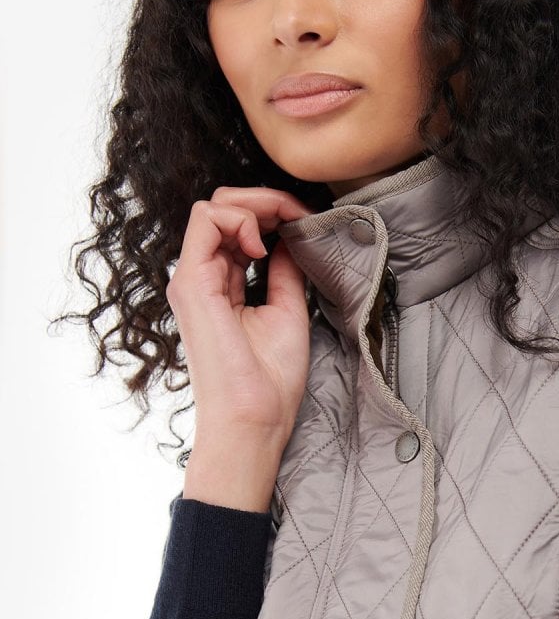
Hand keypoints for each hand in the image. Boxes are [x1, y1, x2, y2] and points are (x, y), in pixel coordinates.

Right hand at [166, 186, 313, 449]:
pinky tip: (264, 244)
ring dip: (257, 204)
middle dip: (266, 200)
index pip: (239, 226)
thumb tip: (292, 235)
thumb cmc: (270, 380)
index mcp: (222, 284)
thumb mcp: (287, 309)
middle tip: (300, 215)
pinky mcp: (191, 283)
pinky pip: (206, 220)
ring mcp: (193, 278)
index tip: (308, 222)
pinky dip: (241, 218)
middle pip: (223, 207)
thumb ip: (285, 270)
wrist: (254, 419)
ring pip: (213, 206)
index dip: (275, 213)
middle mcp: (202, 277)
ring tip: (285, 226)